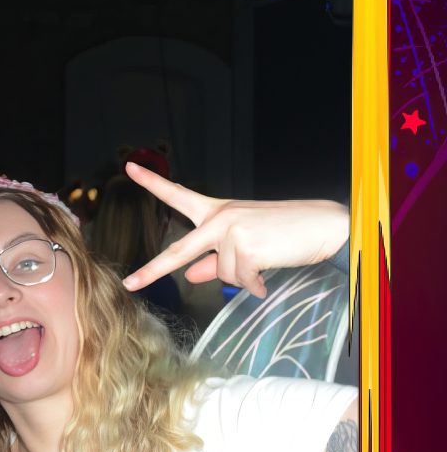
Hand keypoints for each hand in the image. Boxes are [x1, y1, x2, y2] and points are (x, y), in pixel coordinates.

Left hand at [121, 161, 348, 297]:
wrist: (323, 226)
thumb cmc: (284, 233)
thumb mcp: (244, 243)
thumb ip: (213, 259)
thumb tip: (190, 275)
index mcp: (216, 211)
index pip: (178, 194)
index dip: (152, 182)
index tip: (129, 167)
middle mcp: (219, 218)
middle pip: (180, 250)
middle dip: (153, 270)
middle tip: (130, 283)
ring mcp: (231, 231)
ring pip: (223, 273)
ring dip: (244, 275)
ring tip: (266, 259)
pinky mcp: (247, 247)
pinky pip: (242, 279)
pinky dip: (256, 284)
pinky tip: (267, 275)